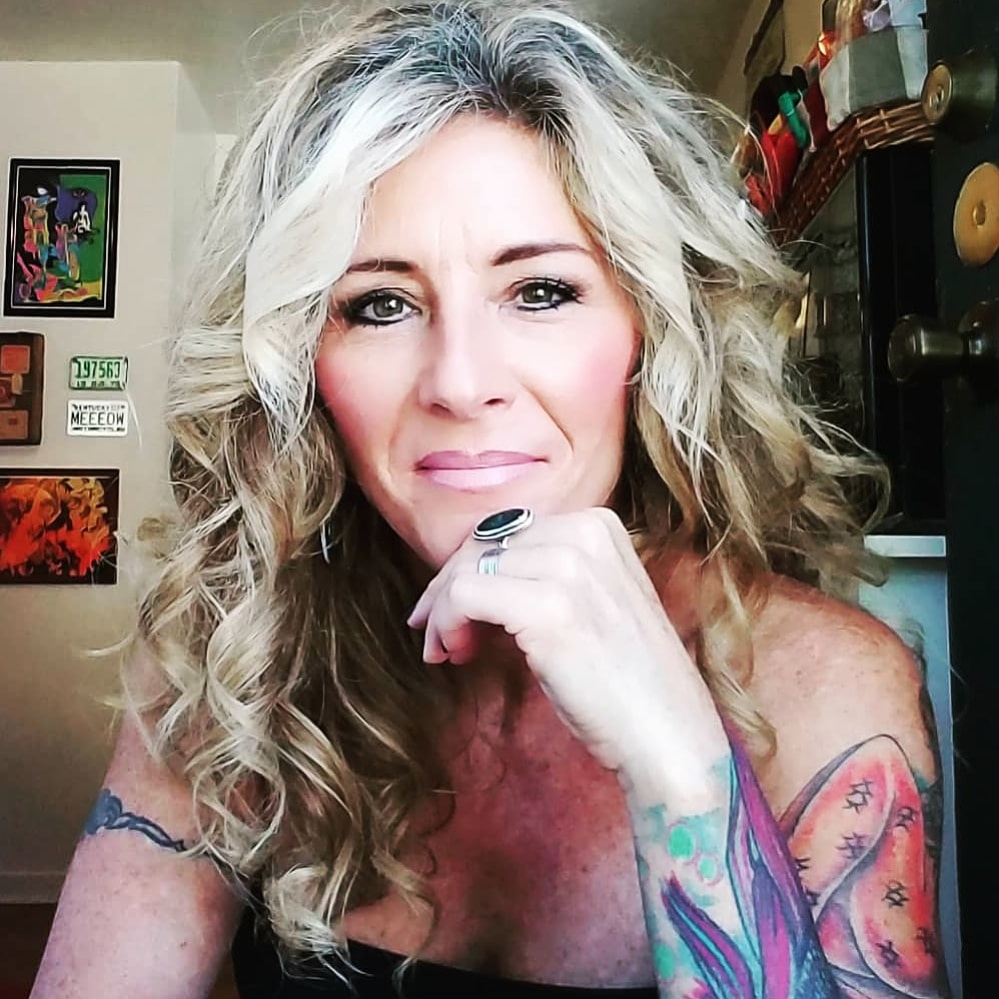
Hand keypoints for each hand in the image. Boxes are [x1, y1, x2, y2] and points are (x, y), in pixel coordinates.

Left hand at [407, 508, 725, 779]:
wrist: (669, 737)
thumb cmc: (627, 682)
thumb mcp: (592, 603)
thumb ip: (546, 574)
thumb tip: (472, 574)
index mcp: (599, 526)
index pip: (505, 530)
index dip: (470, 568)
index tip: (453, 610)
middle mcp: (586, 534)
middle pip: (482, 544)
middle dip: (447, 588)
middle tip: (435, 633)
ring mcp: (569, 568)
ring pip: (466, 568)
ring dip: (443, 612)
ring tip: (447, 651)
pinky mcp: (548, 607)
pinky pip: (463, 595)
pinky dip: (445, 623)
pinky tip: (453, 653)